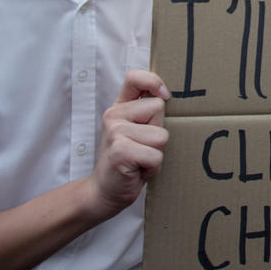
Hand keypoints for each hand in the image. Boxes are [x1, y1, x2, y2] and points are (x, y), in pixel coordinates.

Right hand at [88, 69, 169, 218]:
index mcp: (118, 107)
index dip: (153, 81)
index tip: (163, 95)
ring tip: (140, 159)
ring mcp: (115, 132)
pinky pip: (156, 155)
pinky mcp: (121, 150)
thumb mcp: (134, 130)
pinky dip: (152, 168)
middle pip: (158, 108)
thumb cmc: (127, 160)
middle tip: (141, 147)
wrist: (105, 191)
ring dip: (156, 152)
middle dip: (158, 131)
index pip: (135, 78)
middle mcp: (113, 115)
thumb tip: (165, 95)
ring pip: (161, 135)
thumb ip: (145, 111)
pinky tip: (138, 170)